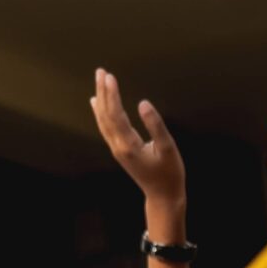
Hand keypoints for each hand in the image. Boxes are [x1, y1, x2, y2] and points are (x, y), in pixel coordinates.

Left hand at [91, 71, 185, 205]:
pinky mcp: (119, 151)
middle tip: (101, 71)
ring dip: (101, 100)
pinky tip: (97, 103)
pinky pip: (105, 128)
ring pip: (103, 121)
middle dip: (103, 92)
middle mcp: (118, 147)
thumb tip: (143, 104)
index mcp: (129, 145)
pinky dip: (100, 113)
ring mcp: (116, 150)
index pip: (116, 114)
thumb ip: (155, 125)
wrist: (163, 196)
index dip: (112, 94)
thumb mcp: (168, 148)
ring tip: (99, 81)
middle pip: (105, 115)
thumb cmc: (169, 173)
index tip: (110, 76)